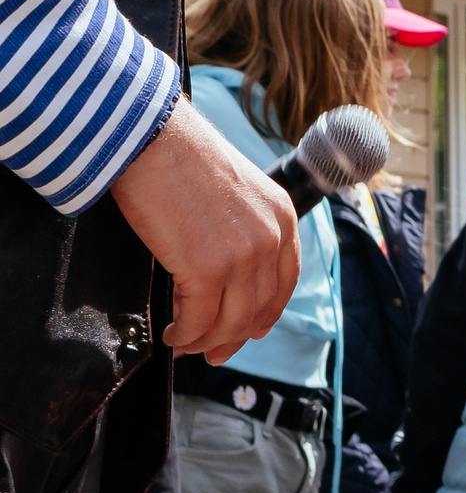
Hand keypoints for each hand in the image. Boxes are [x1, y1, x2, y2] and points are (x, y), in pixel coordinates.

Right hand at [108, 96, 298, 362]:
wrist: (155, 140)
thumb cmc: (182, 163)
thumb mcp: (235, 195)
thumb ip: (243, 232)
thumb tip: (229, 280)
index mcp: (283, 218)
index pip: (284, 282)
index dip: (263, 314)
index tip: (245, 333)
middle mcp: (273, 238)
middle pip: (259, 309)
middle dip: (232, 337)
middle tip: (208, 352)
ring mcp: (245, 255)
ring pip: (231, 322)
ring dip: (205, 340)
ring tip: (182, 341)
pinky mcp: (209, 268)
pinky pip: (199, 321)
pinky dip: (185, 335)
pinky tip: (170, 335)